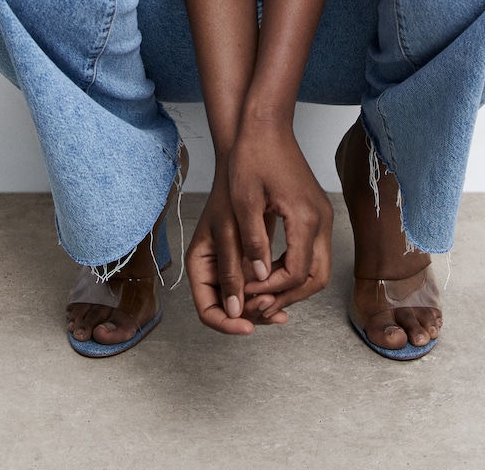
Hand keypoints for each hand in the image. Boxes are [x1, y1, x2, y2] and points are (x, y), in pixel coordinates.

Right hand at [186, 170, 289, 335]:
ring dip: (263, 305)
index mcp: (199, 264)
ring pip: (245, 301)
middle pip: (228, 311)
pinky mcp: (247, 257)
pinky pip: (256, 285)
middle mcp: (213, 268)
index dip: (227, 325)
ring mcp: (231, 263)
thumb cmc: (231, 187)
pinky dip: (269, 291)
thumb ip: (232, 269)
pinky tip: (285, 289)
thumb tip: (238, 310)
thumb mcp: (229, 230)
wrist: (246, 158)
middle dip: (251, 315)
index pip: (208, 312)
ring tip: (283, 305)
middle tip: (275, 311)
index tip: (250, 326)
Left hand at [229, 123, 333, 320]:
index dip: (269, 289)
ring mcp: (323, 215)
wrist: (267, 125)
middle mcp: (321, 220)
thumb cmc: (252, 156)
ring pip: (319, 268)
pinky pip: (314, 252)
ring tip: (261, 291)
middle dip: (288, 296)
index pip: (295, 274)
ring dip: (293, 284)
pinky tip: (269, 270)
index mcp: (305, 218)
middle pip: (317, 278)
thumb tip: (259, 279)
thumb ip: (253, 242)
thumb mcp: (244, 201)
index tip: (244, 292)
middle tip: (258, 303)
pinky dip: (296, 268)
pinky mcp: (317, 212)